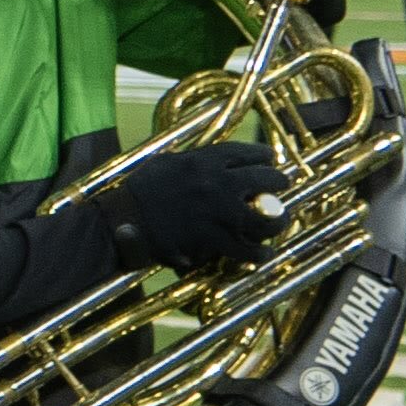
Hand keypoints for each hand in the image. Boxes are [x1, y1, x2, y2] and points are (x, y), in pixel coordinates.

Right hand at [105, 137, 290, 276]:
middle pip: (264, 180)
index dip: (263, 154)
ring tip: (279, 222)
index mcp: (202, 160)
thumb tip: (210, 161)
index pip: (244, 152)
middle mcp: (216, 182)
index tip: (272, 157)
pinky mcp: (213, 238)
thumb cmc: (138, 190)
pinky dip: (257, 253)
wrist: (122, 219)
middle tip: (283, 187)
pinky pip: (246, 249)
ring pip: (264, 218)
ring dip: (277, 221)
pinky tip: (261, 253)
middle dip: (279, 183)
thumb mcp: (165, 162)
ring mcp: (217, 212)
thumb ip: (191, 160)